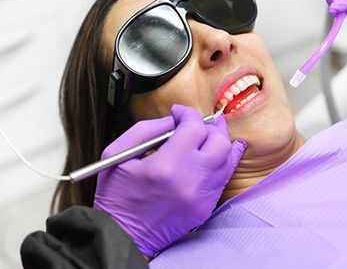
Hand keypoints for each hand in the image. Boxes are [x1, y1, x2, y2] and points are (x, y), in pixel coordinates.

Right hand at [93, 104, 245, 257]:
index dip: (187, 113)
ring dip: (219, 142)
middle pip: (219, 141)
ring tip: (209, 134)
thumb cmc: (116, 196)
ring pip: (227, 159)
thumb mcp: (118, 154)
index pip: (194, 127)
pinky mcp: (205, 207)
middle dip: (210, 126)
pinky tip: (218, 153)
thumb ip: (147, 129)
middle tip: (198, 123)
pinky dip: (222, 162)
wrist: (122, 236)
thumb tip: (173, 120)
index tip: (179, 112)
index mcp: (165, 166)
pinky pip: (223, 178)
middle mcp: (189, 181)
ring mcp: (201, 197)